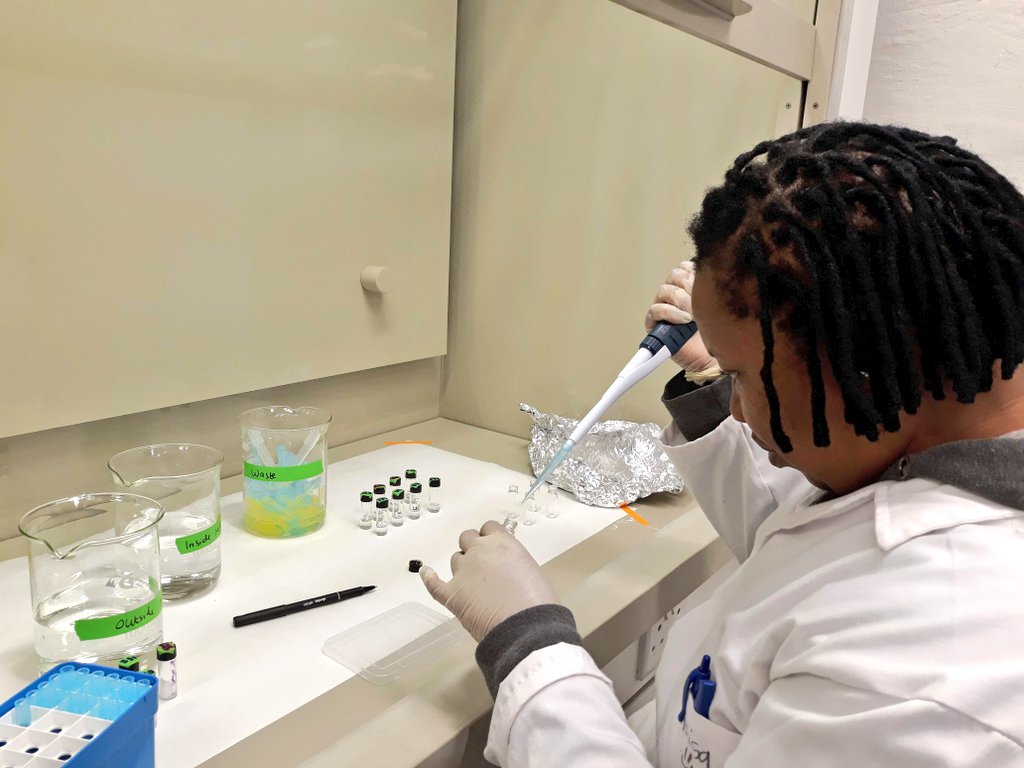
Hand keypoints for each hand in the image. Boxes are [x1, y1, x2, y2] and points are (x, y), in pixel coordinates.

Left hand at [420, 520, 559, 641]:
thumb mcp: (530, 569)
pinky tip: (426, 573)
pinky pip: (434, 583)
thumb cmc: (537, 602)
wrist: (526, 628)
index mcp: (502, 543)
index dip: (489, 538)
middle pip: (468, 539)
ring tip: (475, 584)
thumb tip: (505, 569)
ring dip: (463, 567)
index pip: (488, 528)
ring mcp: (462, 572)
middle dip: (474, 549)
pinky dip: (429, 577)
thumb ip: (513, 561)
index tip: (493, 548)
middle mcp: (479, 552)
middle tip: (483, 565)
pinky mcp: (451, 594)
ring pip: (456, 560)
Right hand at [645, 260, 716, 373]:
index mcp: (691, 285)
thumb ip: (713, 286)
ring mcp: (665, 309)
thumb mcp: (721, 304)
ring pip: (664, 290)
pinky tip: (684, 320)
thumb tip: (717, 267)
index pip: (686, 266)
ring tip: (694, 315)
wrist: (714, 359)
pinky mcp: (656, 325)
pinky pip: (655, 310)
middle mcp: (677, 295)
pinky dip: (670, 313)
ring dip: (681, 300)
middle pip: (674, 275)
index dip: (694, 271)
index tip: (706, 282)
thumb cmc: (720, 334)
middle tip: (701, 302)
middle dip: (689, 286)